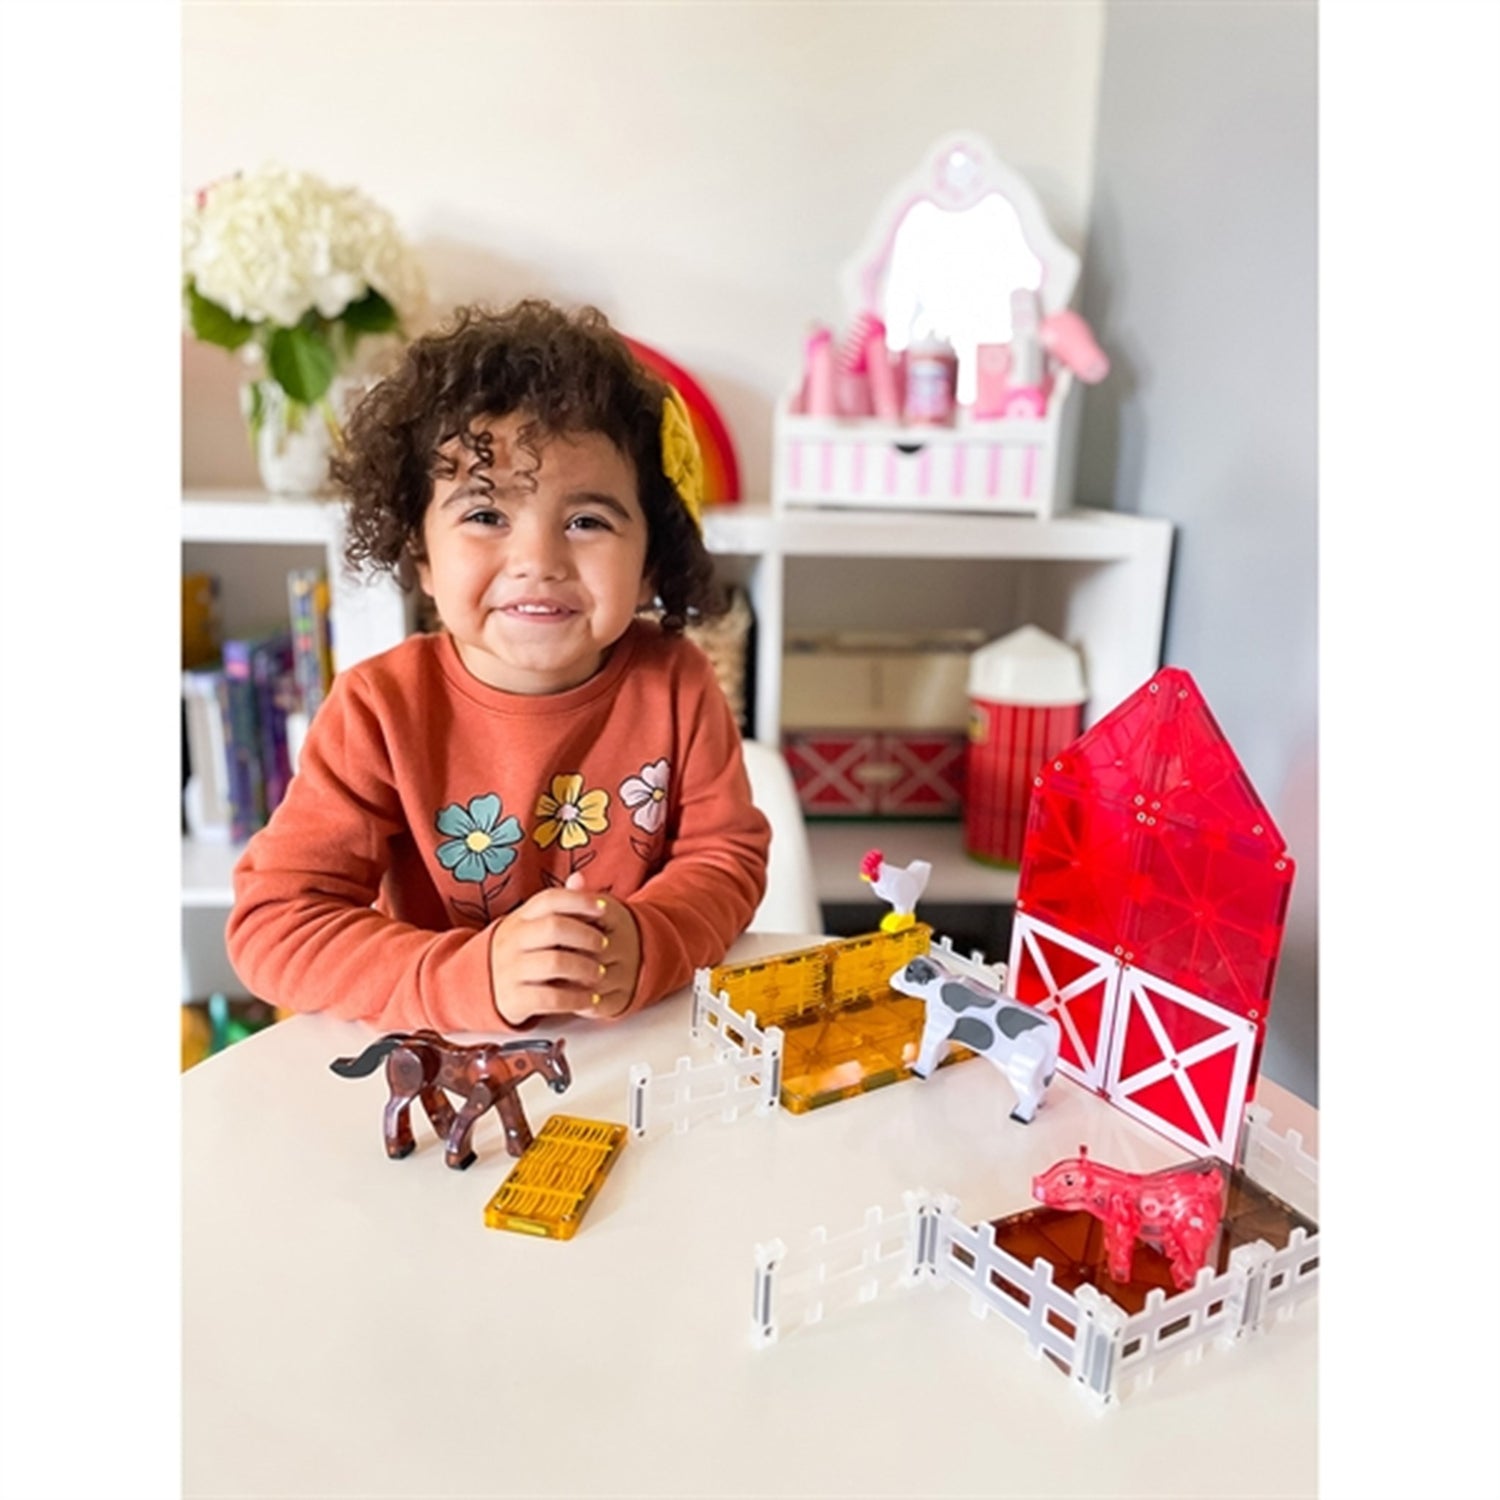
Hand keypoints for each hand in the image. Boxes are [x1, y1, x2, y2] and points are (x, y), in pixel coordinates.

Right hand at [488, 874, 639, 1025]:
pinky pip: (551, 998)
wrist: (476, 985)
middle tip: (605, 945)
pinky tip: (590, 1000)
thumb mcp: (532, 925)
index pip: (550, 899)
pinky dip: (576, 999)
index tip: (604, 908)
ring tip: (600, 973)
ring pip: (555, 963)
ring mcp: (511, 969)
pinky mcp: (514, 999)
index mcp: (520, 918)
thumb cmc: (519, 951)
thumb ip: (558, 905)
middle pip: (554, 928)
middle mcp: (513, 940)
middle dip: (586, 936)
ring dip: (585, 968)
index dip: (579, 900)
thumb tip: (580, 878)